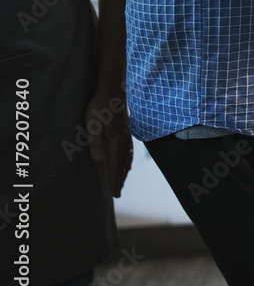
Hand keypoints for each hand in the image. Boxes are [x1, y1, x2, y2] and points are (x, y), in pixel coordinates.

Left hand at [85, 83, 132, 197]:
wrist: (113, 91)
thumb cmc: (99, 107)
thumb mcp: (92, 124)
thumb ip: (96, 142)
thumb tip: (99, 160)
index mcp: (115, 141)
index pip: (114, 165)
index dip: (114, 180)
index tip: (114, 193)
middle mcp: (124, 141)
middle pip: (122, 165)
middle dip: (120, 180)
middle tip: (117, 194)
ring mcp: (127, 136)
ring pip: (127, 159)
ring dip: (124, 172)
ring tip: (122, 183)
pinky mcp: (127, 132)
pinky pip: (129, 152)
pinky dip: (128, 161)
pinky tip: (127, 164)